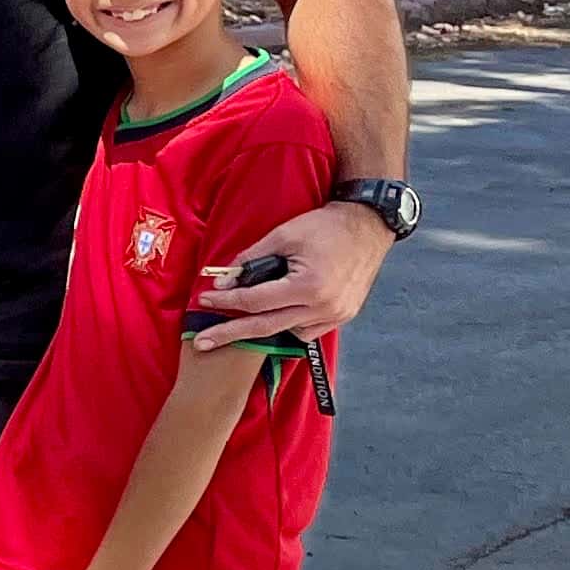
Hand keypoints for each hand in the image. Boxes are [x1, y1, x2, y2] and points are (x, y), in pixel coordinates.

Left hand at [190, 198, 389, 349]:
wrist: (369, 226)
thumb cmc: (325, 226)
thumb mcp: (283, 235)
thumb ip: (250, 259)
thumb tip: (222, 281)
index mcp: (308, 286)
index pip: (255, 301)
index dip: (225, 301)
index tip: (203, 301)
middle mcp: (323, 307)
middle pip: (265, 327)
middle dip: (230, 335)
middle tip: (200, 342)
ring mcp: (336, 315)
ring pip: (287, 332)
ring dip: (260, 330)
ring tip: (233, 329)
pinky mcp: (343, 316)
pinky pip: (306, 331)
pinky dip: (287, 326)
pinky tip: (273, 317)